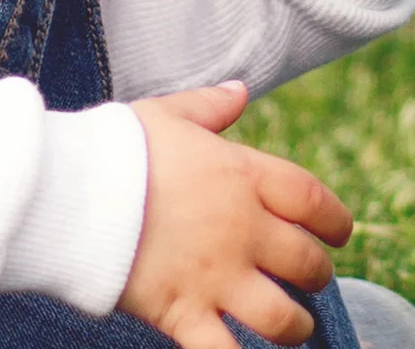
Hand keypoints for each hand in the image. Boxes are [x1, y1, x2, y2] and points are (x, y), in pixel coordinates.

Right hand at [119, 81, 352, 348]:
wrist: (75, 189)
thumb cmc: (120, 147)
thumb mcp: (169, 114)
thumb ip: (210, 107)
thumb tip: (240, 90)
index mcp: (243, 175)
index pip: (312, 199)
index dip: (336, 219)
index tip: (340, 233)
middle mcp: (241, 229)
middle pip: (306, 262)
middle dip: (316, 275)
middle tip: (310, 280)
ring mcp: (216, 276)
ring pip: (280, 318)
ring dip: (295, 327)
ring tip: (292, 329)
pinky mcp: (183, 314)